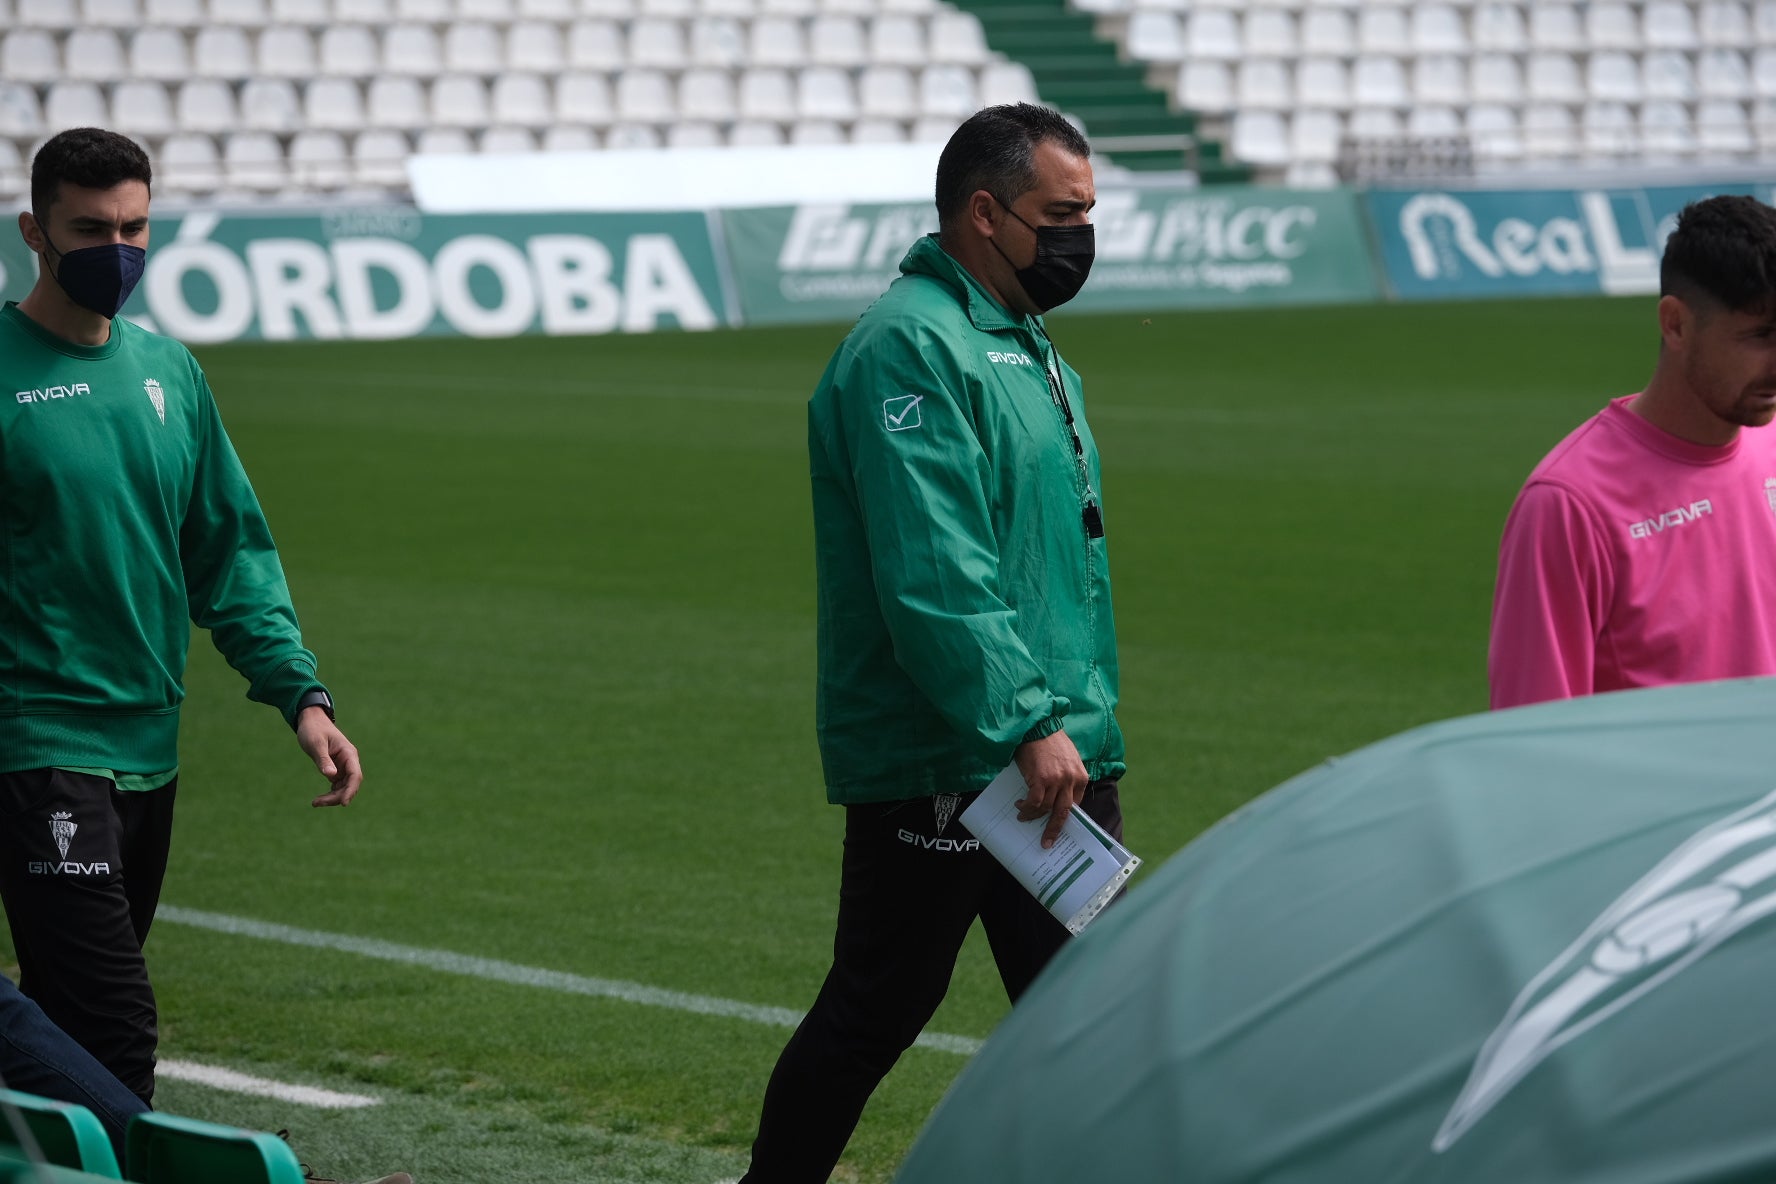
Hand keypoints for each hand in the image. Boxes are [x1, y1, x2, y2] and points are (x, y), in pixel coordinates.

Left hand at [296, 706, 362, 806]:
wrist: (311, 721)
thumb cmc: (313, 730)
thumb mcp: (316, 744)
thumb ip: (323, 759)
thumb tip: (331, 776)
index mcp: (349, 753)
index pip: (355, 775)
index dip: (351, 790)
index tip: (344, 803)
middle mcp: (349, 762)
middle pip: (350, 784)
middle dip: (337, 797)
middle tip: (317, 803)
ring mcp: (343, 767)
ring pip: (344, 788)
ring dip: (333, 798)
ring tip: (315, 803)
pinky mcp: (336, 770)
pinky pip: (338, 786)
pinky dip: (330, 794)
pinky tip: (320, 799)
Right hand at [1013, 728, 1087, 849]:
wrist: (1036, 726)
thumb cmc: (1049, 741)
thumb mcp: (1066, 759)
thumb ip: (1066, 777)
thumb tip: (1055, 797)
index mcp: (1081, 776)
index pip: (1075, 804)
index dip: (1063, 816)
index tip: (1057, 825)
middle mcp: (1071, 779)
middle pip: (1064, 812)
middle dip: (1054, 829)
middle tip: (1047, 842)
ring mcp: (1056, 780)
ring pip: (1046, 808)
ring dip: (1033, 815)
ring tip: (1023, 815)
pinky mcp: (1040, 779)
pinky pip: (1034, 802)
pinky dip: (1027, 808)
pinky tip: (1020, 805)